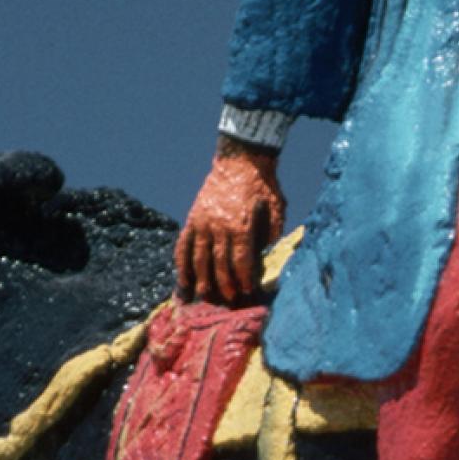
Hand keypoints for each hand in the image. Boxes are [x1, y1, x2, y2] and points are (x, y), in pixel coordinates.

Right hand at [176, 138, 285, 303]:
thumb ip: (271, 234)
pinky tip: (183, 279)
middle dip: (224, 285)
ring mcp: (202, 222)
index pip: (240, 260)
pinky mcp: (193, 218)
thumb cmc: (263, 186)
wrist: (240, 159)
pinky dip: (182, 263)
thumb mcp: (276, 208)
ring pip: (198, 258)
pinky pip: (183, 245)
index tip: (247, 291)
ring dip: (202, 280)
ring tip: (205, 297)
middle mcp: (218, 225)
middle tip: (229, 300)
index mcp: (241, 224)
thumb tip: (264, 259)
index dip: (243, 279)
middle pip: (219, 263)